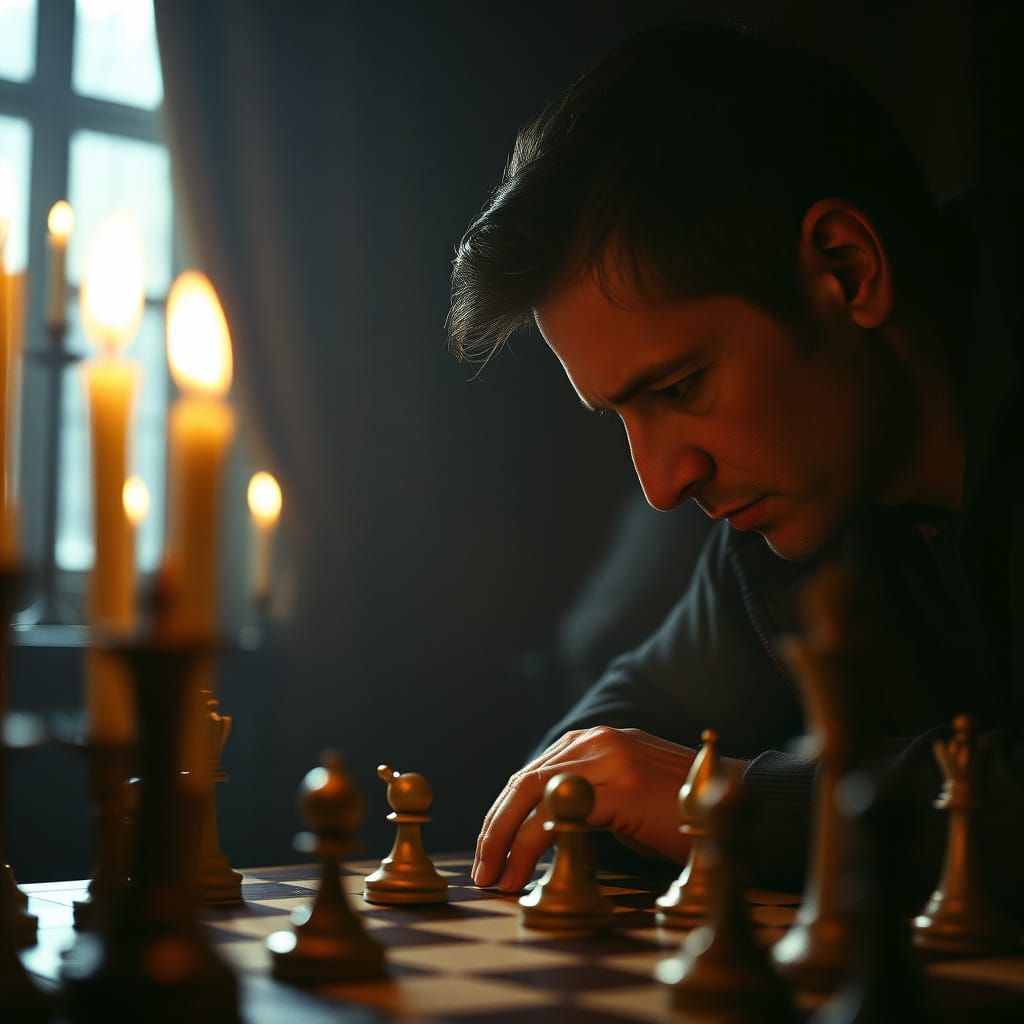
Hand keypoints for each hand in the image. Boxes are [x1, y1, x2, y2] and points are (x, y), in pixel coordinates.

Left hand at [472, 726, 745, 891]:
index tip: (491, 851)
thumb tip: (543, 828)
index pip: (531, 775)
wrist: (739, 800)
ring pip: (534, 796)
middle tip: (484, 870)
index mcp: (593, 740)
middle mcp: (596, 741)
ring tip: (499, 878)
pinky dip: (535, 844)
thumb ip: (587, 798)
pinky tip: (527, 869)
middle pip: (524, 782)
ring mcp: (608, 758)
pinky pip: (562, 814)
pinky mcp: (622, 785)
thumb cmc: (680, 809)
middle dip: (495, 828)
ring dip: (507, 840)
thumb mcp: (624, 796)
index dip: (502, 814)